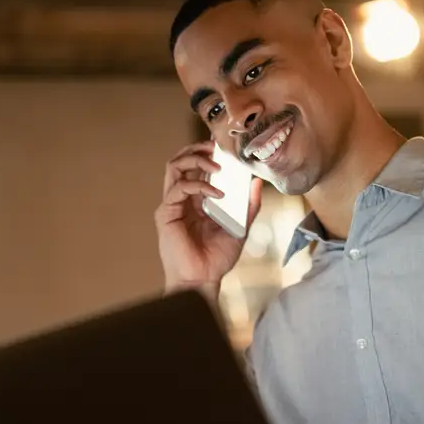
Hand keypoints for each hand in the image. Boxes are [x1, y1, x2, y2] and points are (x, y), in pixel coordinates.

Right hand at [155, 140, 262, 297]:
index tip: (224, 145)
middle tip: (216, 147)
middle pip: (181, 160)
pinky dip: (199, 185)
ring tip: (216, 164)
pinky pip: (179, 188)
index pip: (197, 166)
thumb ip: (248, 206)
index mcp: (196, 199)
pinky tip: (217, 193)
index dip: (207, 152)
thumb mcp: (240, 227)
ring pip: (174, 167)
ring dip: (195, 159)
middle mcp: (182, 198)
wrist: (204, 279)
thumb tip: (257, 182)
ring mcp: (173, 204)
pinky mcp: (166, 213)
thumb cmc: (217, 258)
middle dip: (198, 148)